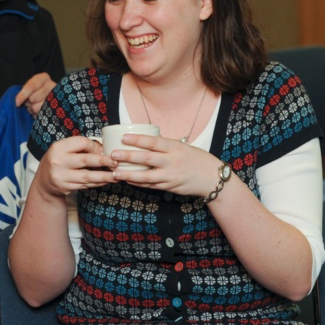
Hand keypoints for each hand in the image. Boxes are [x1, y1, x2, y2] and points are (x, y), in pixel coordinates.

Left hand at [15, 73, 56, 115]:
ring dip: (31, 109)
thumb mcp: (29, 86)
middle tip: (28, 101)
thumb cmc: (34, 91)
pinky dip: (36, 114)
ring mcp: (55, 97)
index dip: (23, 95)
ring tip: (33, 106)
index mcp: (43, 78)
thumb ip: (24, 91)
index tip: (17, 103)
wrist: (46, 97)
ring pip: (36, 108)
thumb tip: (18, 102)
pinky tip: (38, 111)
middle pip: (33, 98)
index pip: (32, 86)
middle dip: (27, 102)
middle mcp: (52, 85)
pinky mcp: (55, 109)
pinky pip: (40, 115)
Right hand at [33, 136, 117, 198]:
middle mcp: (58, 161)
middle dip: (103, 161)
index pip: (81, 143)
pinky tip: (106, 181)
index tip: (103, 150)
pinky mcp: (66, 188)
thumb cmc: (59, 160)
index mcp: (58, 147)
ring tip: (117, 175)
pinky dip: (97, 183)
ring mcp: (61, 176)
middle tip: (117, 162)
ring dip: (104, 176)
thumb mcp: (64, 149)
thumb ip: (80, 147)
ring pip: (88, 176)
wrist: (44, 181)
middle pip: (86, 160)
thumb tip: (103, 149)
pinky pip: (86, 185)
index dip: (95, 146)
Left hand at [108, 134, 224, 197]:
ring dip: (129, 175)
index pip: (154, 142)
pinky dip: (138, 183)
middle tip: (113, 154)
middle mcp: (172, 162)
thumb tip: (142, 141)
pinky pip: (150, 185)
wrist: (211, 178)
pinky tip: (127, 180)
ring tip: (115, 172)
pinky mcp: (169, 187)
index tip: (123, 137)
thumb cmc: (195, 159)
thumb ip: (164, 146)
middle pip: (147, 159)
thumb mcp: (182, 147)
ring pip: (146, 176)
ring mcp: (170, 176)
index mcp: (175, 148)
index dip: (138, 139)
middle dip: (128, 157)